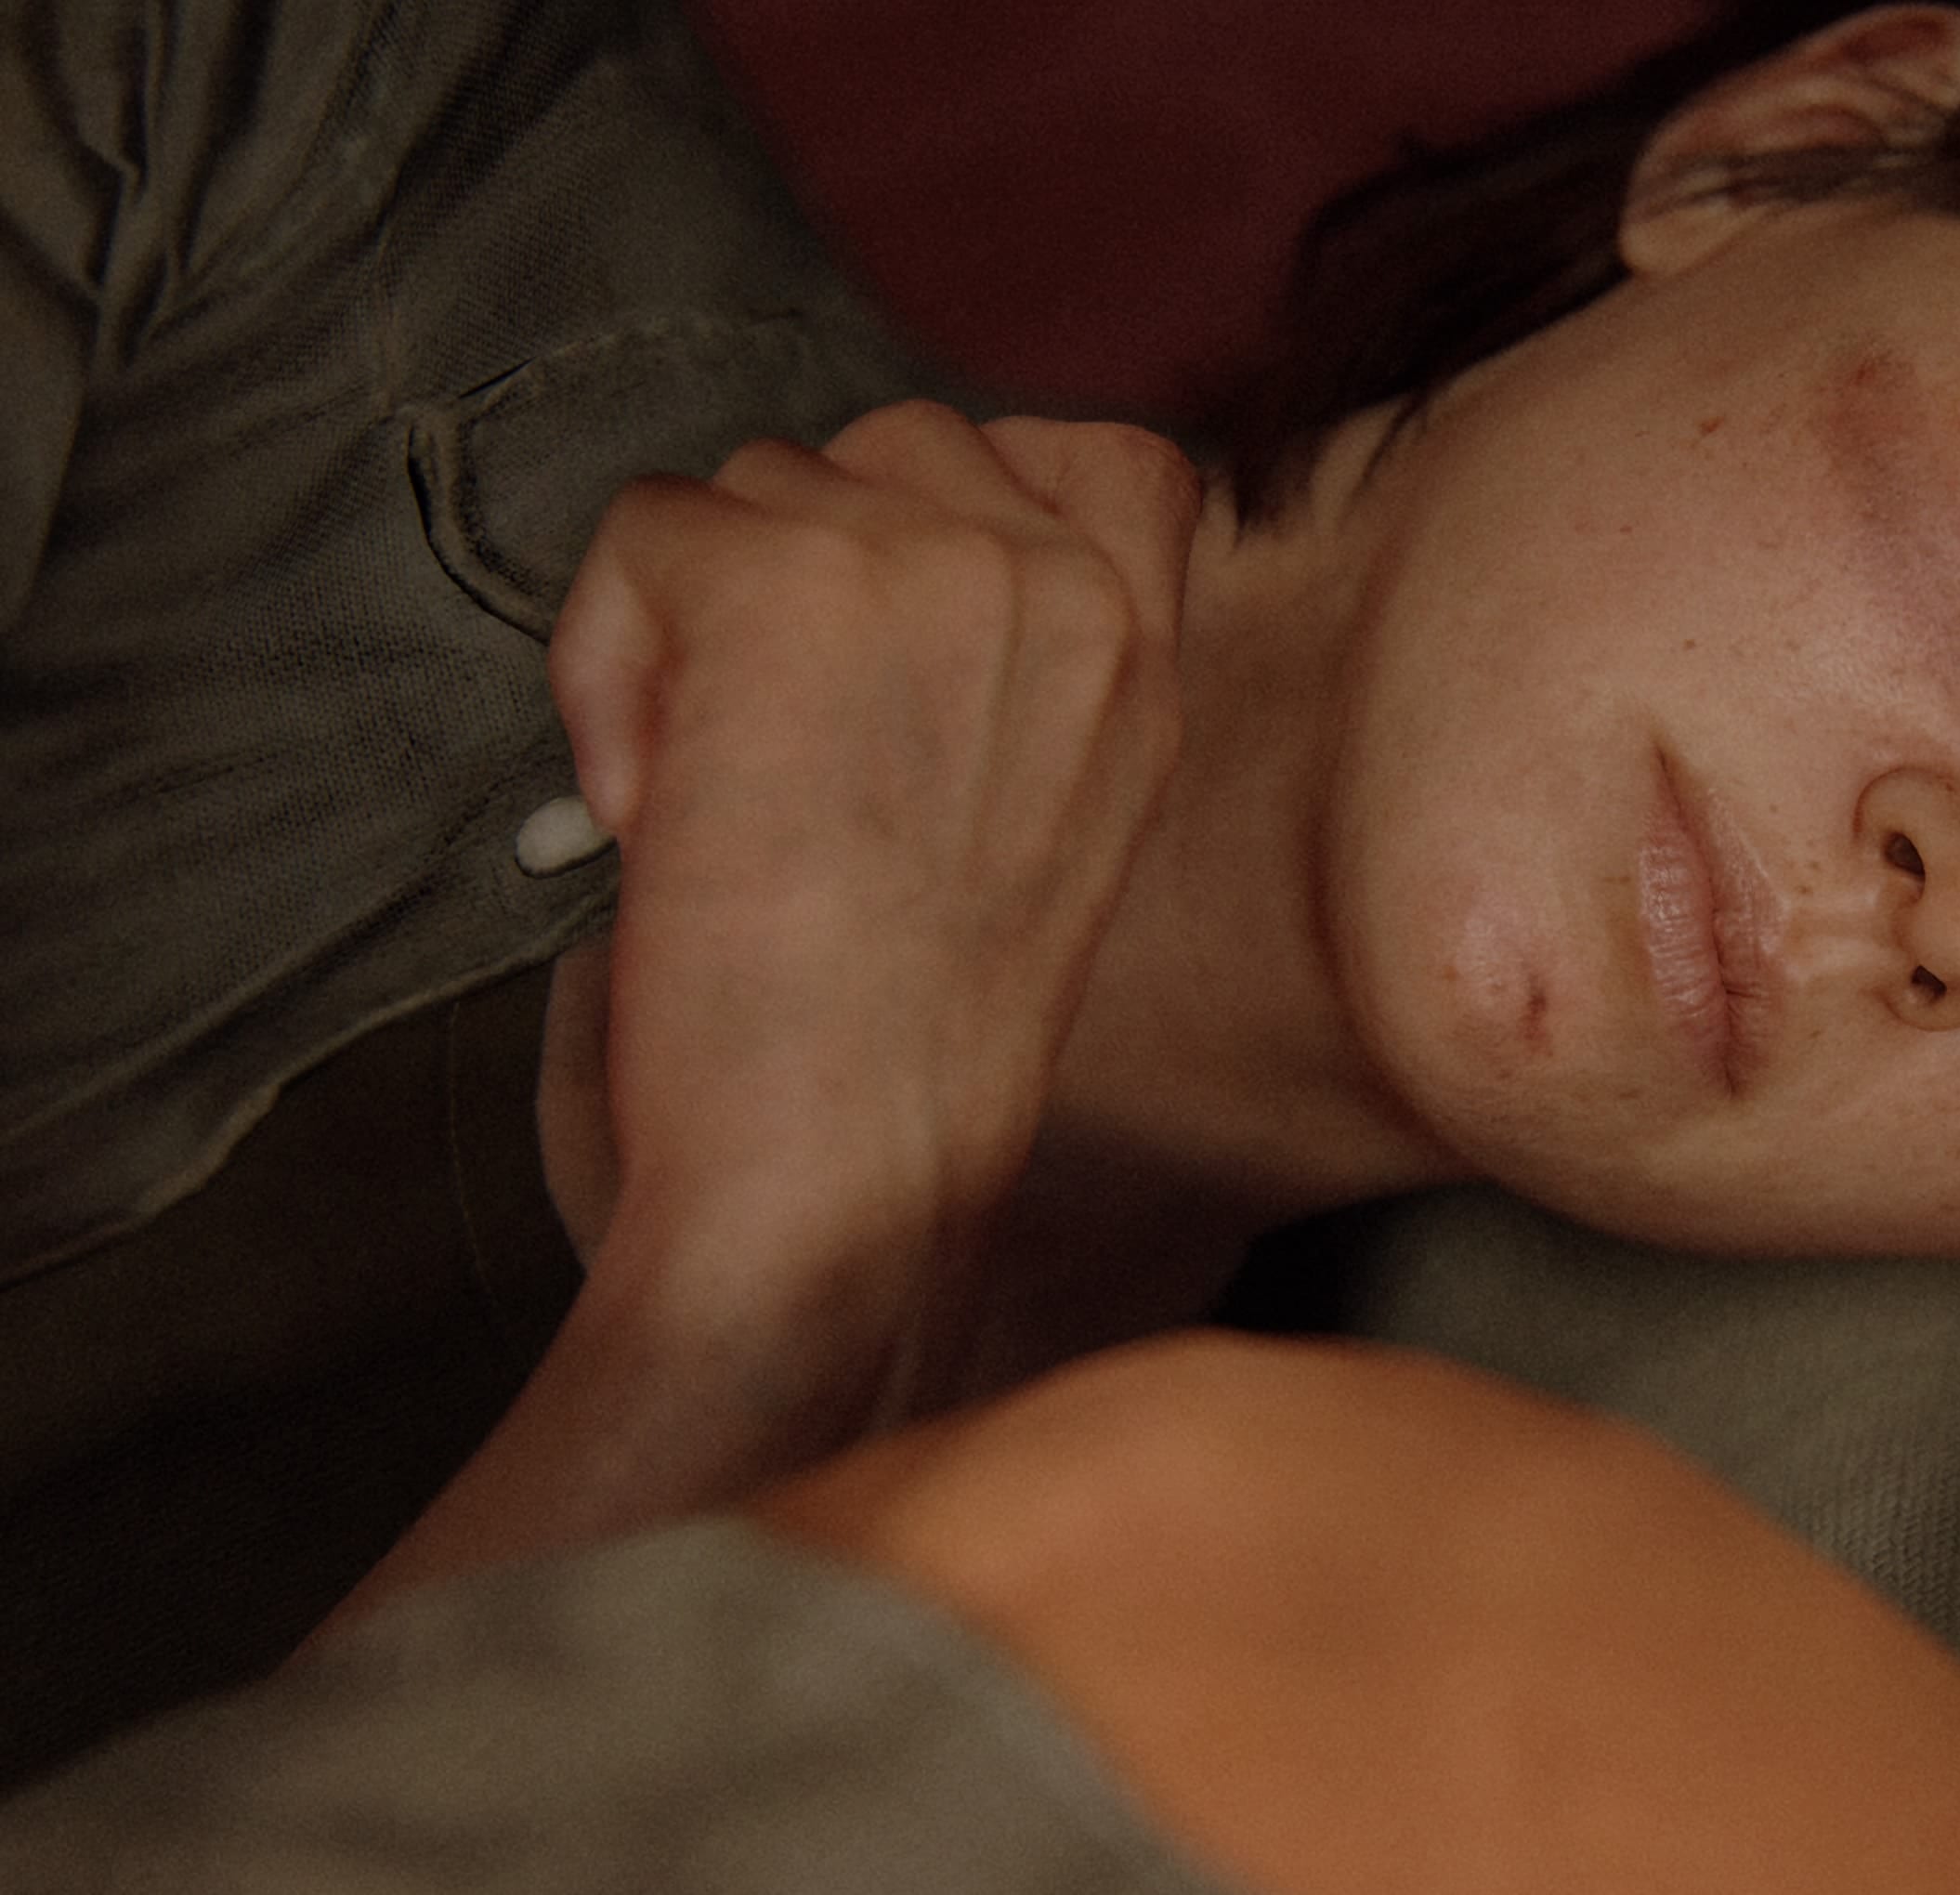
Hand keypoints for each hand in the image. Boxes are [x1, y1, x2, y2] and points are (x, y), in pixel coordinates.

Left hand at [552, 402, 1189, 1289]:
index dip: (975, 506)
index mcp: (1144, 668)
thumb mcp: (1040, 838)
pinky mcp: (788, 580)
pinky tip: (657, 806)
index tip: (891, 629)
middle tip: (778, 757)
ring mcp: (937, 565)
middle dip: (799, 568)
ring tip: (714, 802)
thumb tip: (852, 581)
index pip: (1116, 460)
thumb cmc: (903, 1056)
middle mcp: (1067, 592)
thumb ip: (1009, 683)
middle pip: (891, 447)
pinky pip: (644, 529)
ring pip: (750, 487)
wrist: (846, 1172)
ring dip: (687, 625)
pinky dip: (605, 662)